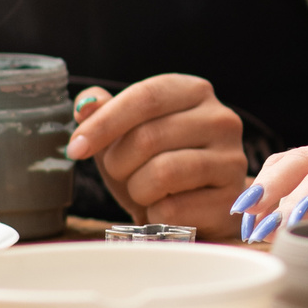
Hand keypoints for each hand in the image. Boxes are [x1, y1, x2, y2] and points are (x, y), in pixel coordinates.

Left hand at [65, 75, 246, 240]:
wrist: (200, 208)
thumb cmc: (160, 164)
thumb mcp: (128, 135)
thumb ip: (106, 113)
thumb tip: (86, 103)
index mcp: (194, 92)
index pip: (145, 96)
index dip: (104, 122)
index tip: (76, 147)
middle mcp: (221, 119)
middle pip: (149, 137)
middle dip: (118, 163)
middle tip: (119, 174)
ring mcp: (231, 159)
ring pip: (163, 173)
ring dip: (137, 189)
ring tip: (144, 191)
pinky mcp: (231, 199)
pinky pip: (173, 209)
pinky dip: (155, 215)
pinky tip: (164, 210)